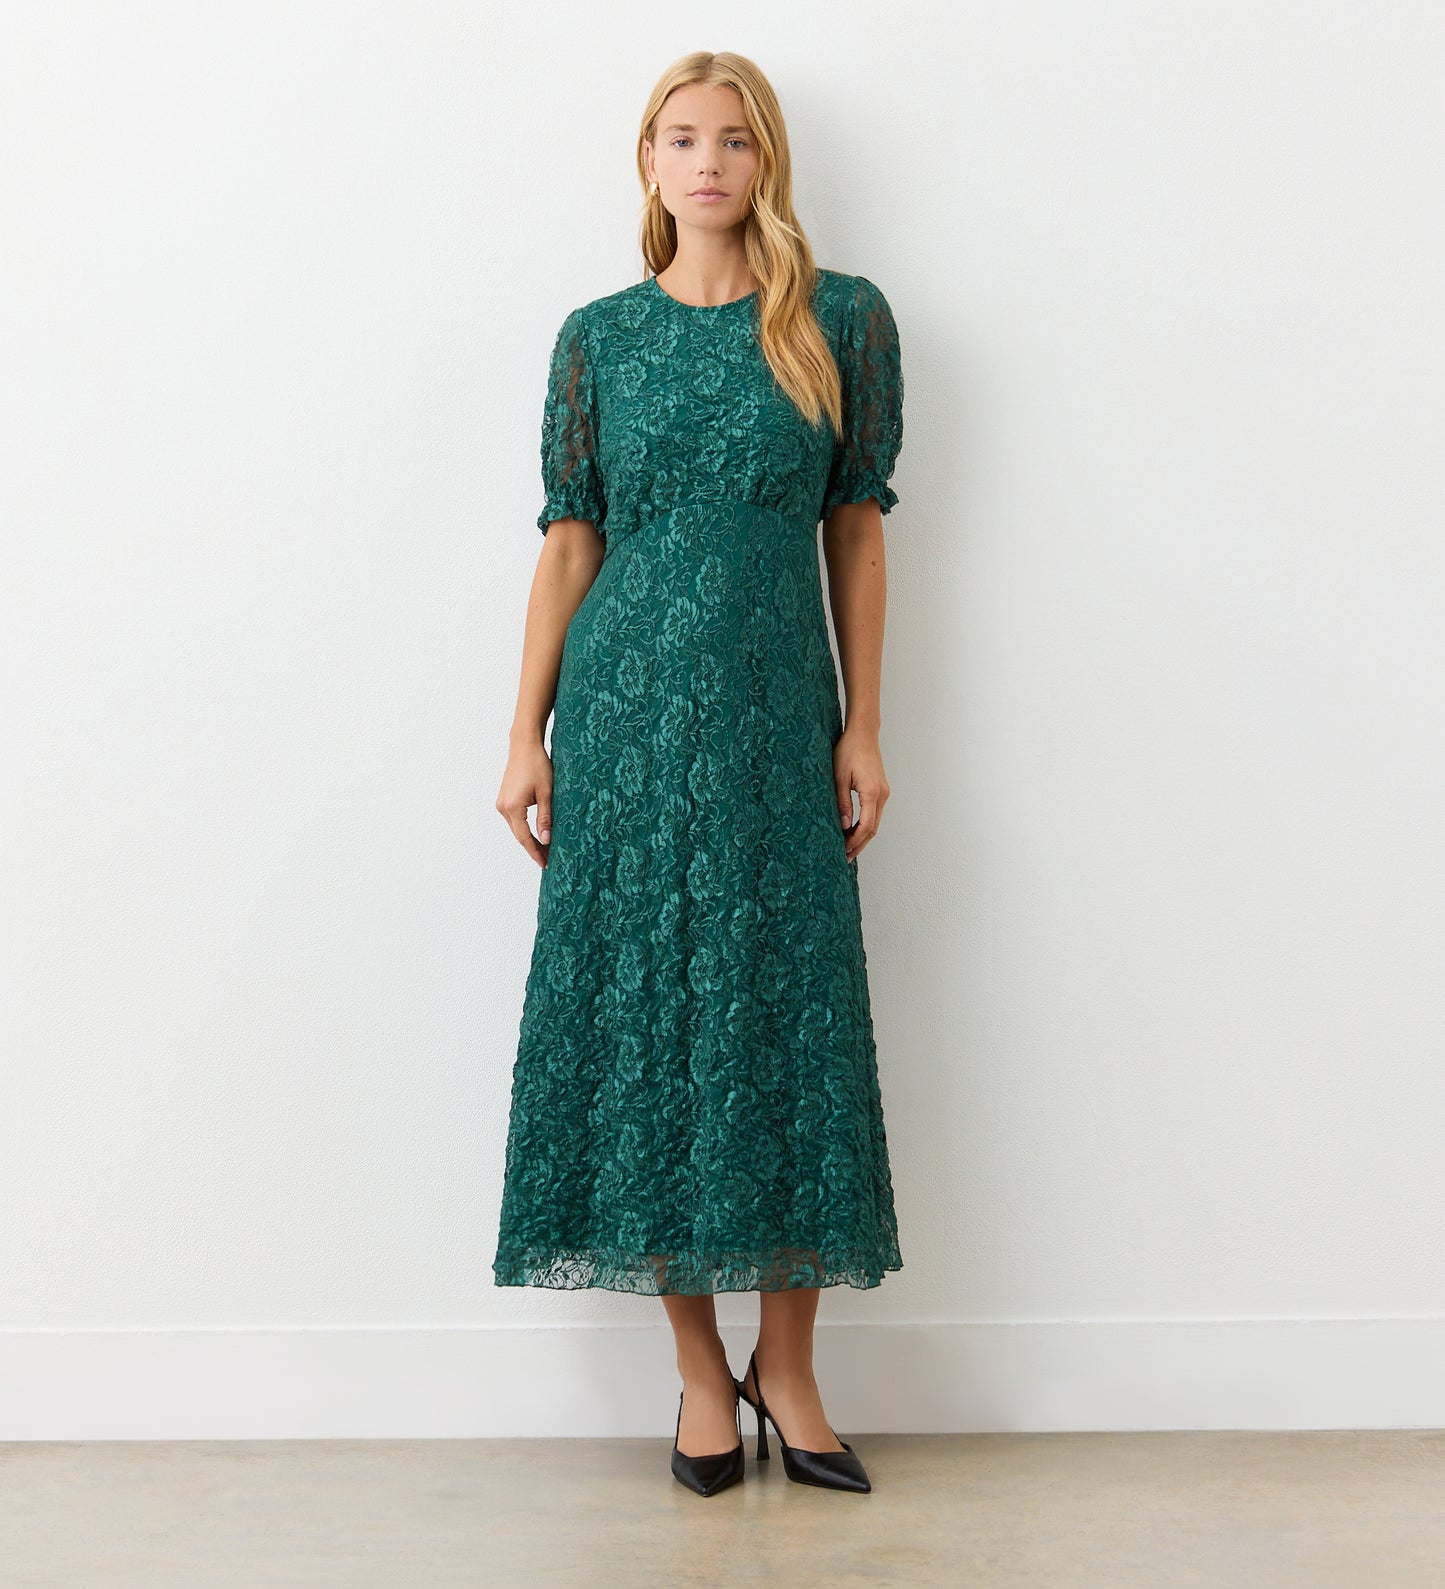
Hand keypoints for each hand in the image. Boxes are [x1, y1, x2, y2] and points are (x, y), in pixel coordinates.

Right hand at [497, 738, 553, 867]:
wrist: (524, 746)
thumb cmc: (537, 765)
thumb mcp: (547, 793)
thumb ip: (545, 818)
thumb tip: (546, 840)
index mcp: (513, 807)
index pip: (525, 837)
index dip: (535, 852)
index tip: (545, 864)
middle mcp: (503, 807)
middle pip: (519, 835)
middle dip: (533, 848)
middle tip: (548, 860)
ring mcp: (501, 803)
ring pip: (516, 828)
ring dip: (528, 838)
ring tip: (544, 849)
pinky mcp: (504, 799)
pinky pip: (514, 819)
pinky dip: (524, 828)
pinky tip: (535, 833)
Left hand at [833, 727, 889, 861]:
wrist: (863, 733)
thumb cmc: (849, 751)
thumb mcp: (839, 777)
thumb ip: (842, 803)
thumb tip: (843, 826)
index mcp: (872, 792)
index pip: (866, 826)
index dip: (854, 841)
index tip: (843, 850)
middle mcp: (882, 794)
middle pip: (873, 829)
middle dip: (859, 844)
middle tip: (845, 857)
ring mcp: (883, 792)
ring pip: (875, 822)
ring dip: (862, 836)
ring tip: (847, 848)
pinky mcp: (880, 789)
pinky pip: (874, 813)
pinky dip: (865, 825)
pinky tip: (853, 830)